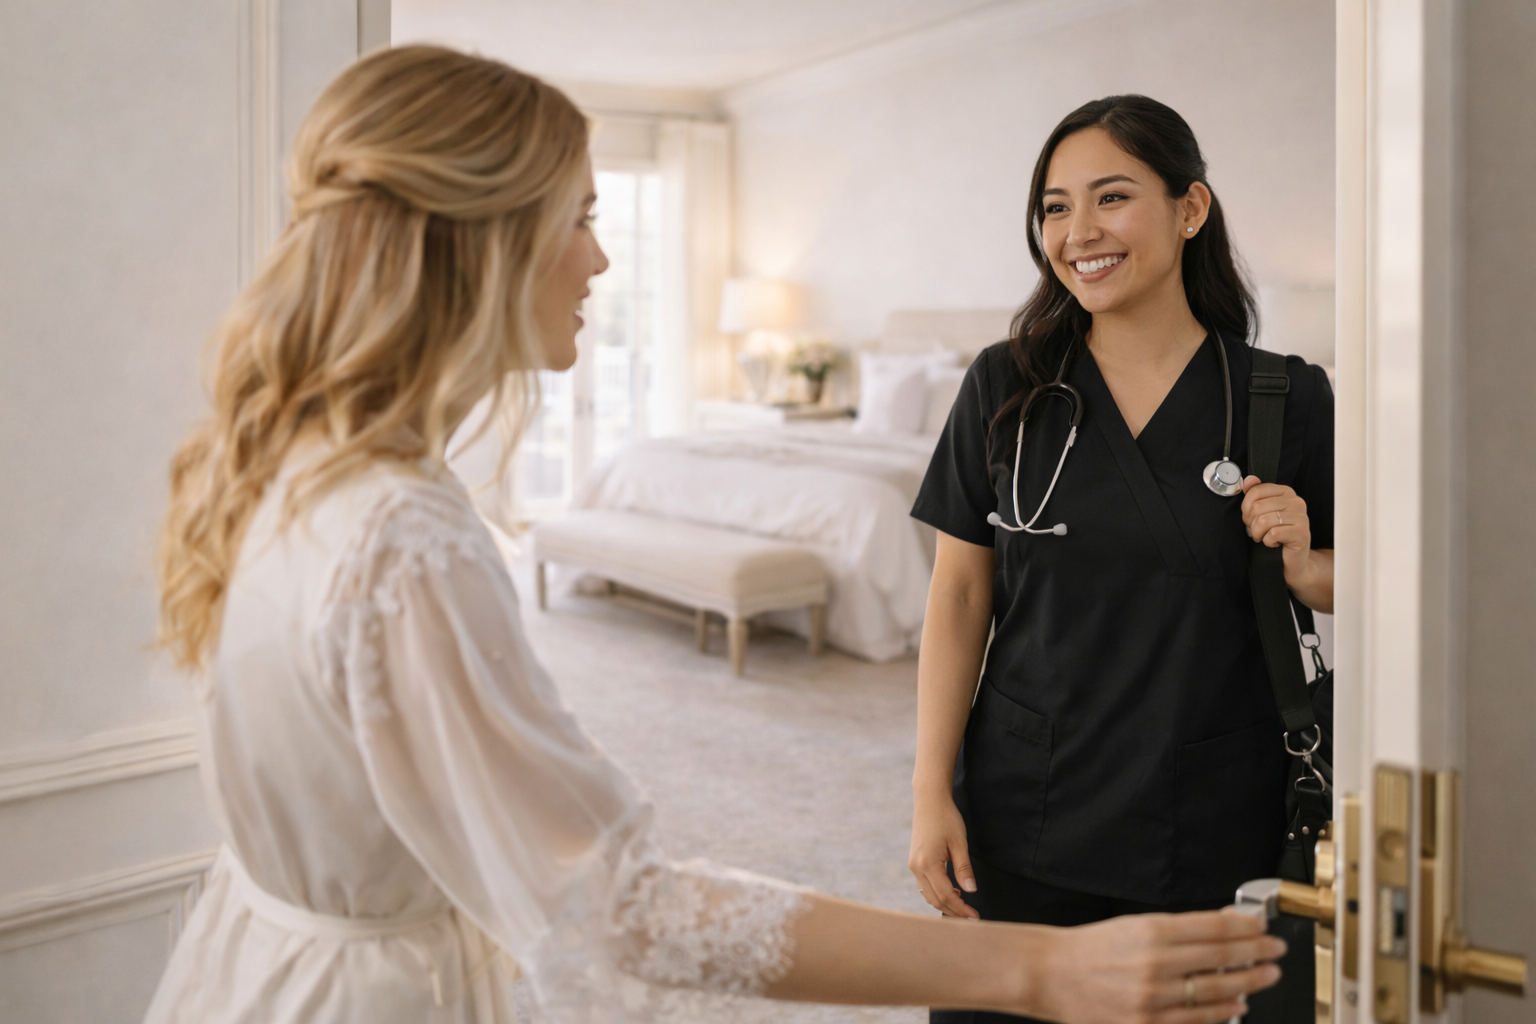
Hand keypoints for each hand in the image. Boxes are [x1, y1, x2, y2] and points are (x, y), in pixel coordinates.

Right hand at [908, 792, 979, 918]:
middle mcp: (916, 867)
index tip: (975, 916)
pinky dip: (937, 893)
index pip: (946, 895)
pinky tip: (952, 890)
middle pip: (935, 900)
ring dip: (945, 904)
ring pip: (928, 895)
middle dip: (953, 912)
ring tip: (963, 906)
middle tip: (971, 918)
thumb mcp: (959, 843)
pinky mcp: (914, 862)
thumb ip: (964, 868)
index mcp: (928, 864)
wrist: (929, 801)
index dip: (961, 909)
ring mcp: (913, 865)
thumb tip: (971, 891)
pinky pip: (925, 885)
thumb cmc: (946, 818)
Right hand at [1027, 910, 1285, 1023]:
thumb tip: (1222, 923)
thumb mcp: (1134, 924)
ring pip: (1214, 991)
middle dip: (1255, 954)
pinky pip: (1195, 1020)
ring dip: (1247, 983)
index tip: (1262, 928)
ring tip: (1265, 976)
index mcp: (1150, 931)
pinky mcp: (1146, 1023)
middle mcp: (1153, 964)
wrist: (1051, 974)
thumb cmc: (1089, 948)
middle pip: (1220, 958)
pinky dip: (1221, 1012)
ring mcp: (1151, 998)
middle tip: (1274, 952)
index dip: (1245, 927)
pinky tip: (1237, 1005)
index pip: (1212, 928)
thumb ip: (1180, 927)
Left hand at [1240, 476, 1317, 592]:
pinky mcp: (1302, 533)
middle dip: (1251, 523)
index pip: (1256, 491)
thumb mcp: (1262, 513)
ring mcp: (1302, 517)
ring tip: (1265, 537)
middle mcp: (1296, 502)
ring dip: (1258, 534)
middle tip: (1258, 531)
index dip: (1246, 507)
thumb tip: (1248, 480)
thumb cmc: (1275, 536)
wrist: (1291, 562)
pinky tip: (1275, 543)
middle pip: (1258, 507)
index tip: (1250, 518)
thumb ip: (1255, 495)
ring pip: (1263, 521)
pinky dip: (1268, 542)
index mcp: (1286, 492)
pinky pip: (1273, 534)